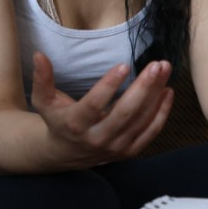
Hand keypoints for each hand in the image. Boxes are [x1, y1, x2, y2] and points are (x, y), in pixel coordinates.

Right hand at [30, 51, 173, 166]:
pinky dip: (162, 113)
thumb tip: (39, 55)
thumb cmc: (57, 120)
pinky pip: (150, 132)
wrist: (66, 154)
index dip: (109, 85)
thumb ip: (42, 78)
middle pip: (125, 113)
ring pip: (141, 120)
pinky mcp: (129, 151)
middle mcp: (97, 138)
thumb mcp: (43, 101)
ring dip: (156, 94)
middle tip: (157, 64)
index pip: (95, 104)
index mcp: (76, 124)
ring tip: (165, 70)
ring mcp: (115, 147)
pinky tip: (168, 91)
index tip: (124, 64)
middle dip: (144, 87)